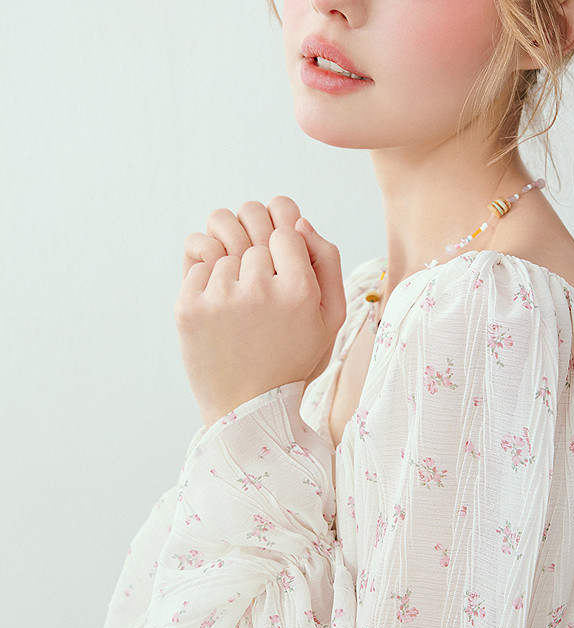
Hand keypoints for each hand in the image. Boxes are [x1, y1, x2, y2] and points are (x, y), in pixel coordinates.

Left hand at [176, 198, 345, 426]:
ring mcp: (221, 298)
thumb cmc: (292, 357)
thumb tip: (298, 220)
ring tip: (240, 311)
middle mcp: (261, 290)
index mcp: (300, 291)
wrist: (248, 407)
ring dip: (231, 272)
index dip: (284, 250)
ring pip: (225, 251)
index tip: (281, 274)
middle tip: (259, 294)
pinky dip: (206, 279)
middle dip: (257, 259)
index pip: (286, 231)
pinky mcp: (189, 306)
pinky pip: (198, 263)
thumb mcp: (330, 317)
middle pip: (254, 238)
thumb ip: (327, 261)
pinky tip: (220, 311)